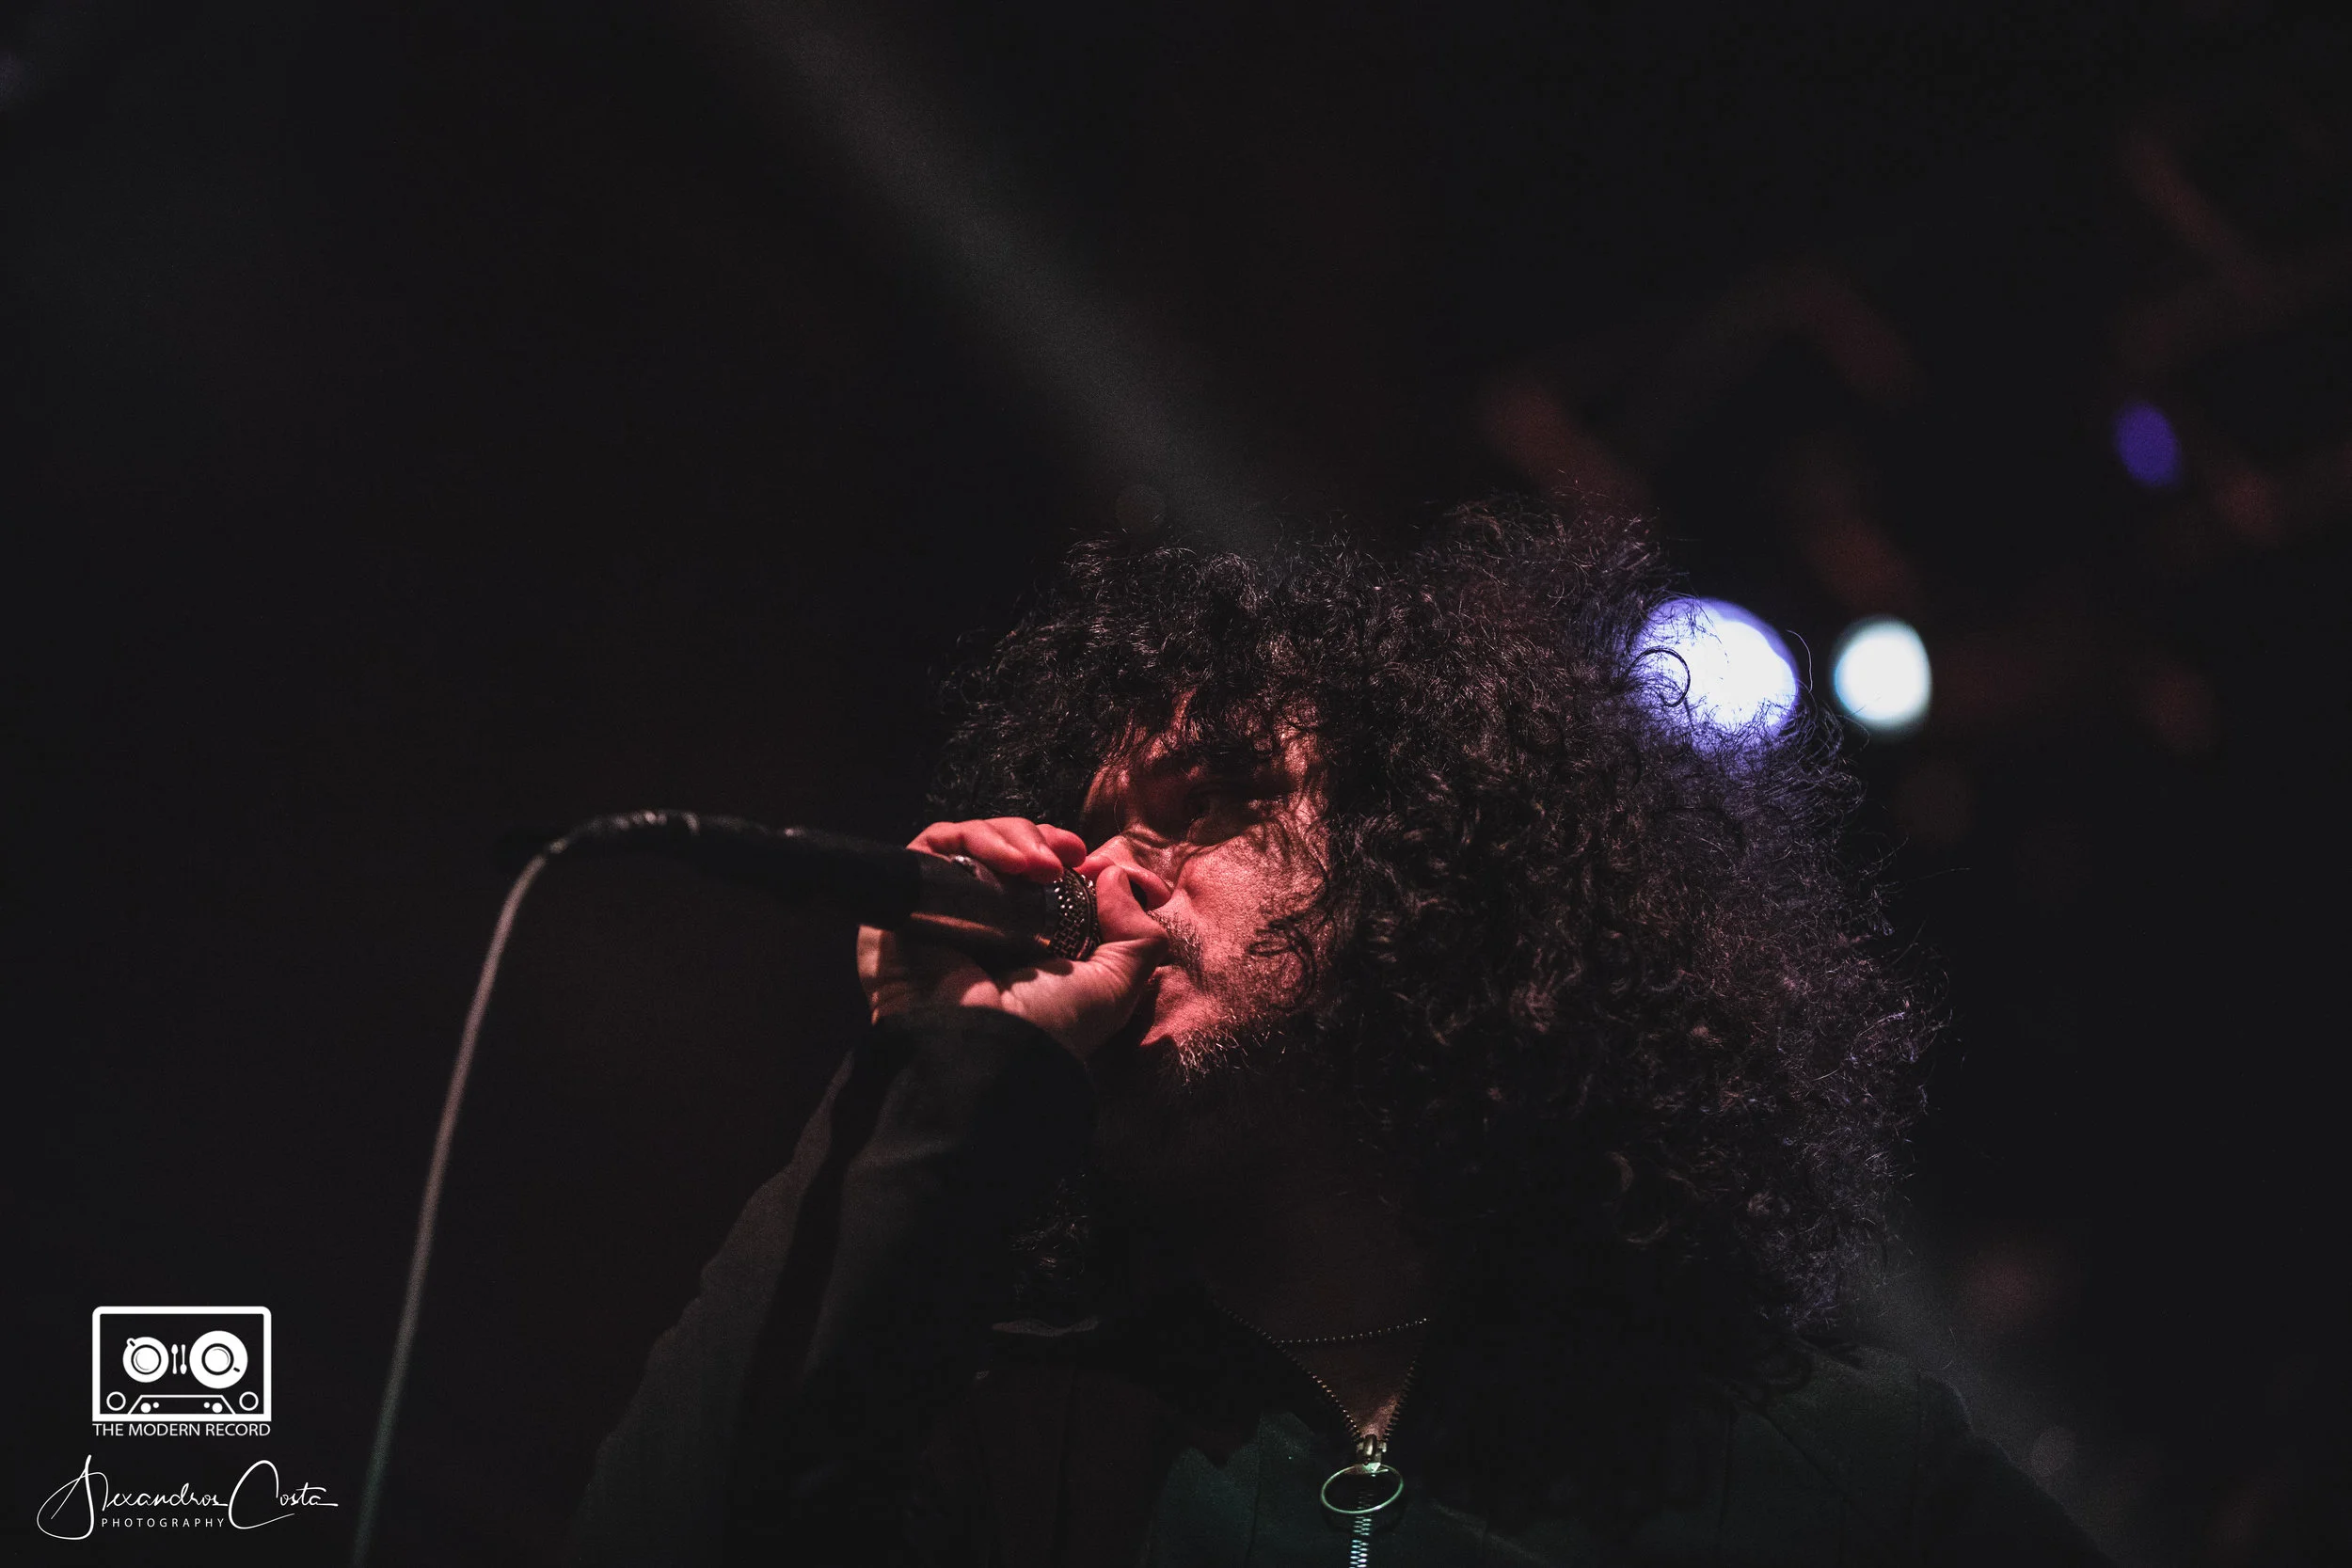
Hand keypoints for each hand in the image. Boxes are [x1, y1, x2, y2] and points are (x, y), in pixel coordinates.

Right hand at [858, 817, 1170, 1057]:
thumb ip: (1138, 936)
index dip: (1064, 856)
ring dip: (1017, 838)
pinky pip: (938, 845)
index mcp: (1024, 940)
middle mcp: (981, 922)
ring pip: (974, 840)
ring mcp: (943, 907)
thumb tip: (1116, 878)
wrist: (988, 1048)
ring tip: (1043, 865)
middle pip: (1006, 850)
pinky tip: (1014, 863)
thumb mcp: (1115, 986)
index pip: (1037, 874)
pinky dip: (979, 839)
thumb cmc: (1048, 1027)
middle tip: (1069, 855)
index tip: (1091, 861)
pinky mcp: (911, 897)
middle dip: (1042, 839)